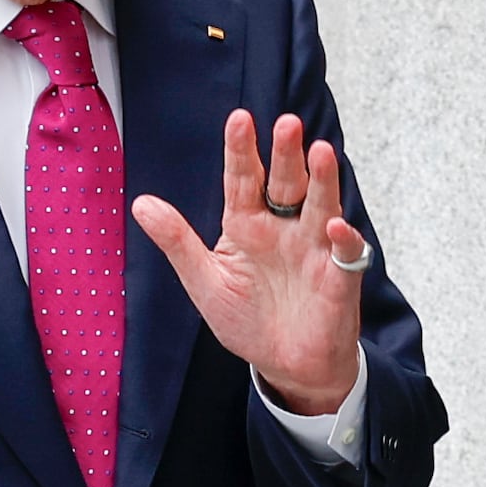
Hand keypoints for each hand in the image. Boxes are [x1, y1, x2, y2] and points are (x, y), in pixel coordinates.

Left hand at [135, 109, 375, 416]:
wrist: (287, 367)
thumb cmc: (248, 321)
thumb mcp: (205, 282)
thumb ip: (177, 242)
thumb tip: (141, 204)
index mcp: (247, 224)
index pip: (243, 179)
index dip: (241, 150)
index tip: (240, 119)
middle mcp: (283, 228)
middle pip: (286, 183)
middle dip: (287, 154)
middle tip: (286, 123)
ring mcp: (313, 248)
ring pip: (320, 205)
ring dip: (322, 180)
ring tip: (320, 151)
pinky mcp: (338, 277)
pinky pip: (345, 253)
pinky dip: (343, 239)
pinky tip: (335, 226)